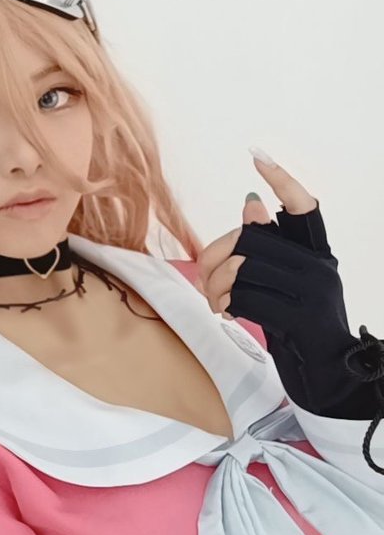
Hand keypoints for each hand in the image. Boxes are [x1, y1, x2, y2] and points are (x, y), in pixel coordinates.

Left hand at [197, 149, 371, 418]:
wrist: (327, 377)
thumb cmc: (296, 327)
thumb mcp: (284, 284)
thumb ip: (268, 249)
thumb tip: (251, 202)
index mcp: (316, 252)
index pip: (305, 206)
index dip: (282, 180)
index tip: (258, 157)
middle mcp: (321, 265)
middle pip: (251, 240)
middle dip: (216, 259)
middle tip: (207, 284)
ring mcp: (315, 290)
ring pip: (243, 268)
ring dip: (217, 287)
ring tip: (217, 302)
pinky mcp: (302, 316)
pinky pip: (247, 296)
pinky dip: (228, 305)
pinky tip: (230, 314)